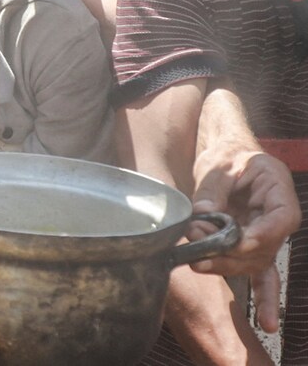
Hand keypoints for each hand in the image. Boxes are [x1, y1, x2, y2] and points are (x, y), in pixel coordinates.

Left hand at [188, 149, 299, 332]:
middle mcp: (277, 218)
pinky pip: (263, 276)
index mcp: (278, 192)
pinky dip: (264, 298)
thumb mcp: (219, 164)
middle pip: (263, 248)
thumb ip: (211, 190)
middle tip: (197, 250)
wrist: (227, 155)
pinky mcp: (252, 246)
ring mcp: (266, 235)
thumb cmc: (227, 155)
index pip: (281, 221)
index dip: (261, 235)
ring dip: (225, 266)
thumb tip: (202, 217)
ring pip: (254, 263)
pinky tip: (267, 323)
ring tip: (197, 261)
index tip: (239, 241)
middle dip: (229, 253)